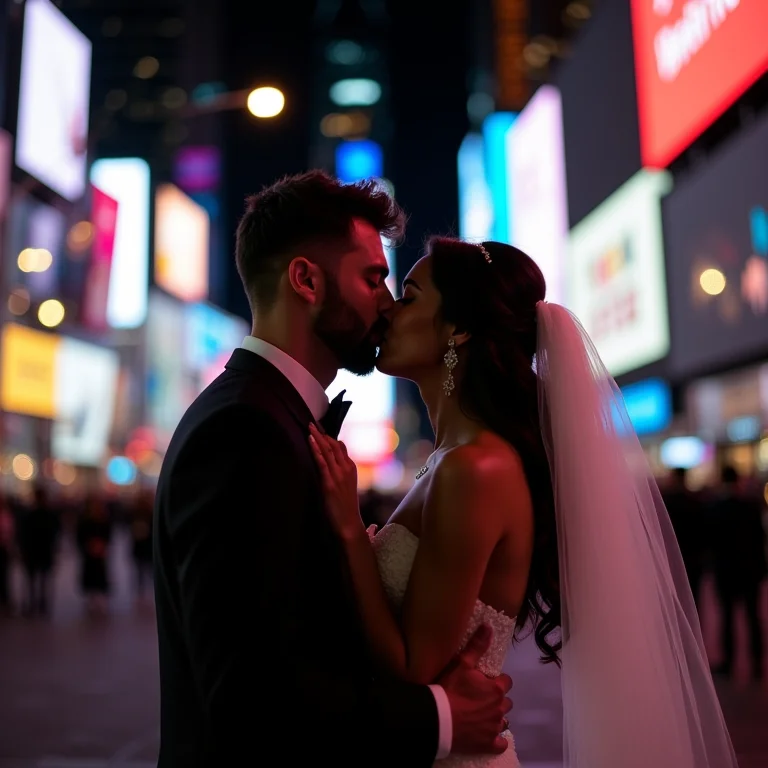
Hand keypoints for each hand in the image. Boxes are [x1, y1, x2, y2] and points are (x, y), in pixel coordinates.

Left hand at [308, 423, 364, 540]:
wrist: (349, 522)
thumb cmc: (345, 505)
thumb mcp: (347, 483)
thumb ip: (342, 468)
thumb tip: (337, 453)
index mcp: (351, 468)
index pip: (340, 446)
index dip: (328, 436)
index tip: (319, 428)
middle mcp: (346, 469)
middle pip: (333, 445)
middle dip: (322, 433)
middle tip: (311, 422)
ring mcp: (338, 475)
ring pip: (327, 451)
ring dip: (317, 437)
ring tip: (309, 427)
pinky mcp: (329, 483)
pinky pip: (322, 462)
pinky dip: (316, 450)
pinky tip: (310, 441)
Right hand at [437, 624, 512, 754]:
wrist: (439, 718)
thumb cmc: (451, 689)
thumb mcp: (462, 663)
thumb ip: (477, 645)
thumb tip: (489, 626)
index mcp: (496, 689)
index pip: (507, 682)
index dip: (497, 681)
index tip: (486, 681)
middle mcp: (500, 708)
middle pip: (506, 702)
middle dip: (497, 699)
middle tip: (481, 698)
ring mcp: (495, 727)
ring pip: (503, 721)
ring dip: (496, 717)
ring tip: (482, 715)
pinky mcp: (488, 743)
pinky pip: (500, 743)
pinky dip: (496, 740)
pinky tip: (488, 736)